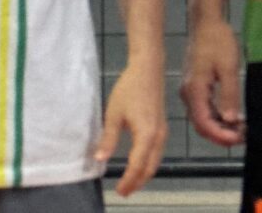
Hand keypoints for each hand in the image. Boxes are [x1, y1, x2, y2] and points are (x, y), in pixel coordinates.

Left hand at [93, 55, 166, 196]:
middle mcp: (158, 137)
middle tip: (124, 191)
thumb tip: (99, 159)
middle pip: (150, 168)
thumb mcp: (114, 114)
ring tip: (130, 182)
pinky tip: (139, 164)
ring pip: (155, 162)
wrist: (148, 69)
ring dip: (144, 174)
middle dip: (138, 182)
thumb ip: (108, 138)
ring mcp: (162, 133)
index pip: (137, 166)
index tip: (119, 191)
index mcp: (146, 135)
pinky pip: (157, 153)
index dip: (128, 181)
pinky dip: (148, 164)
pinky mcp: (161, 127)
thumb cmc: (129, 89)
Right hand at [180, 17, 244, 145]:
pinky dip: (217, 116)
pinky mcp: (196, 86)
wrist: (206, 22)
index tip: (239, 139)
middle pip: (201, 125)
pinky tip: (233, 117)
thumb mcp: (229, 68)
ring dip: (220, 127)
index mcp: (195, 90)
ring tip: (241, 129)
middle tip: (243, 137)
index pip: (204, 123)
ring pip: (203, 118)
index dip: (221, 136)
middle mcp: (189, 93)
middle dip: (221, 135)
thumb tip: (231, 120)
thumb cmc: (217, 40)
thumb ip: (229, 95)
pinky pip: (204, 108)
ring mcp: (191, 90)